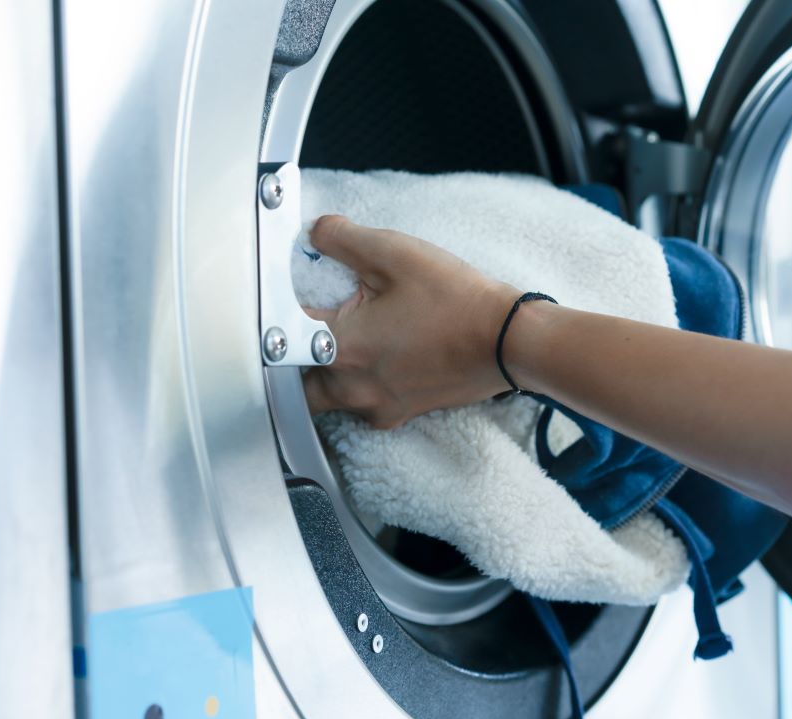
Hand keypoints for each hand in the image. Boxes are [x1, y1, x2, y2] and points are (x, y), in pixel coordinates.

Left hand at [301, 215, 520, 426]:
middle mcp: (353, 388)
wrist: (509, 340)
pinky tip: (386, 356)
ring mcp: (378, 406)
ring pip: (330, 398)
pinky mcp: (402, 414)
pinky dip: (365, 384)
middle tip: (318, 325)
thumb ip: (342, 238)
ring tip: (355, 339)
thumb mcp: (394, 252)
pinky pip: (365, 405)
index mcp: (340, 349)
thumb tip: (316, 232)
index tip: (293, 294)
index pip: (283, 333)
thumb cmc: (456, 301)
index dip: (282, 309)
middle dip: (300, 356)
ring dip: (332, 372)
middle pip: (298, 381)